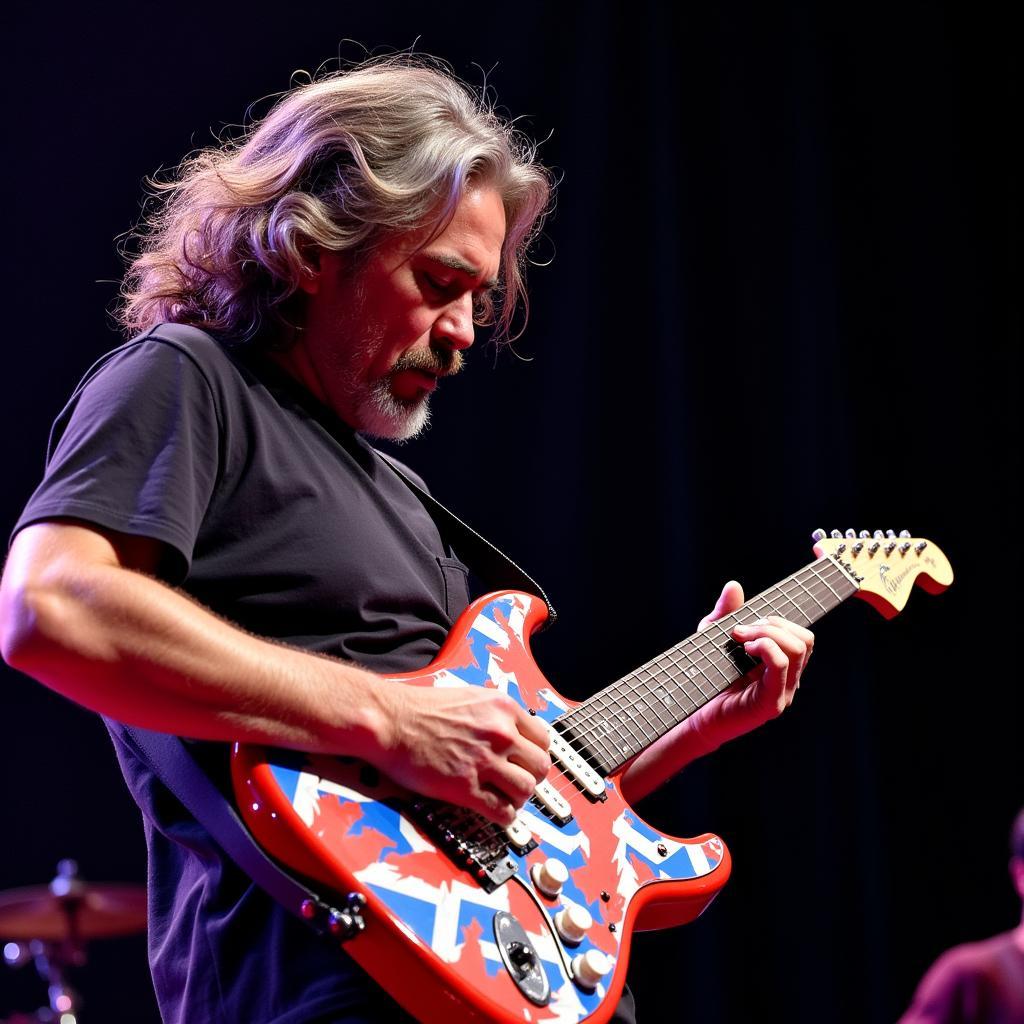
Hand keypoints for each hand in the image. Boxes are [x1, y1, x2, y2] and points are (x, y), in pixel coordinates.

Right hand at [372, 683, 551, 825]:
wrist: (389, 720)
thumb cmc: (419, 708)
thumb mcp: (469, 697)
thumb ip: (495, 715)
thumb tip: (512, 733)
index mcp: (502, 708)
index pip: (543, 739)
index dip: (535, 754)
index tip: (526, 762)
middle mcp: (500, 733)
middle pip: (540, 767)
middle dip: (530, 777)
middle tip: (515, 782)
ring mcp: (484, 761)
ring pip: (526, 790)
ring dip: (517, 798)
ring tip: (504, 797)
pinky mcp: (466, 787)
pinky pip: (503, 812)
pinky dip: (503, 816)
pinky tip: (494, 811)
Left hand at [688, 580, 814, 752]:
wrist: (693, 713)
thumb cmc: (705, 675)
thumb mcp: (713, 636)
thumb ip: (726, 612)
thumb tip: (734, 585)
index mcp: (783, 664)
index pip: (803, 635)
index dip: (782, 618)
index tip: (752, 617)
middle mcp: (789, 679)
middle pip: (804, 638)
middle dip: (772, 624)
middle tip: (741, 630)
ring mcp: (783, 692)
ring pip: (797, 648)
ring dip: (767, 633)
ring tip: (740, 639)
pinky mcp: (771, 703)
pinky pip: (782, 665)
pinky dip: (765, 648)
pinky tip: (745, 649)